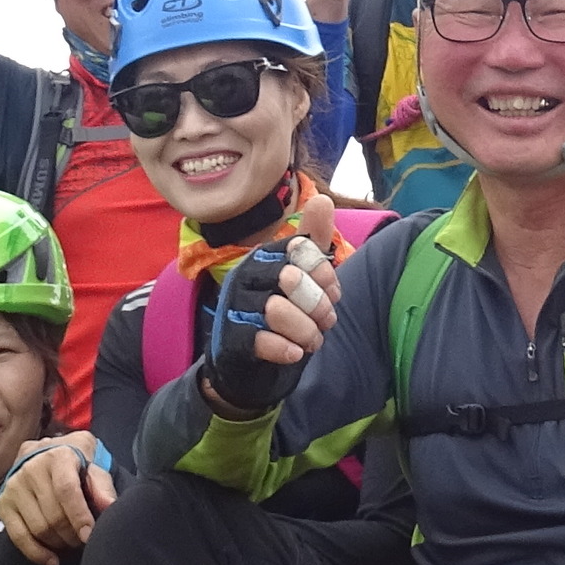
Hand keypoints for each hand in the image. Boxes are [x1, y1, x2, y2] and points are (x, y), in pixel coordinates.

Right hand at [0, 434, 117, 564]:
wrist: (43, 454)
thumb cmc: (75, 464)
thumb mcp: (94, 467)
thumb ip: (102, 486)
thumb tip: (109, 506)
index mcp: (57, 456)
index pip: (66, 491)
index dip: (79, 516)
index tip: (89, 536)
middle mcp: (31, 468)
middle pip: (53, 515)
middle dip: (72, 535)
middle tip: (84, 542)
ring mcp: (14, 486)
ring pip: (38, 528)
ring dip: (59, 544)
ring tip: (72, 544)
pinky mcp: (3, 503)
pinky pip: (18, 536)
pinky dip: (36, 553)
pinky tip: (52, 560)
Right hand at [203, 240, 335, 416]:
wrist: (246, 364)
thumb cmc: (280, 314)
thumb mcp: (301, 278)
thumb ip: (314, 242)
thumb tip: (323, 199)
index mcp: (263, 258)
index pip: (299, 250)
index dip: (323, 272)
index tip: (332, 292)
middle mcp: (245, 277)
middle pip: (290, 278)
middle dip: (318, 304)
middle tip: (327, 321)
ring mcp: (235, 308)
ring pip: (276, 310)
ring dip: (306, 331)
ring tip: (312, 341)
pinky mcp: (232, 341)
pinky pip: (261, 340)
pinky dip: (285, 349)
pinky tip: (295, 354)